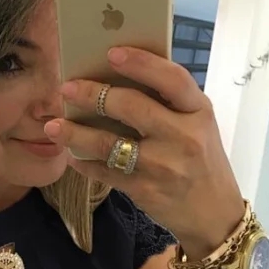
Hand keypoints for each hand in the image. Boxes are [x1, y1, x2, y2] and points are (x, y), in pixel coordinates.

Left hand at [43, 46, 245, 259]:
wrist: (214, 215)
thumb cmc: (202, 163)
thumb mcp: (199, 127)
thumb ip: (171, 104)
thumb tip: (120, 79)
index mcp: (199, 111)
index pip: (172, 78)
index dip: (141, 63)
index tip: (111, 53)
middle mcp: (183, 137)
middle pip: (131, 107)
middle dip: (92, 94)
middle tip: (66, 88)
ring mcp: (162, 166)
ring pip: (108, 144)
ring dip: (75, 133)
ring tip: (53, 126)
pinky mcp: (145, 190)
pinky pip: (105, 172)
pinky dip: (84, 164)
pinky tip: (72, 156)